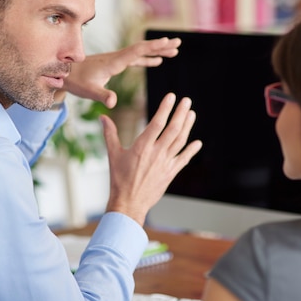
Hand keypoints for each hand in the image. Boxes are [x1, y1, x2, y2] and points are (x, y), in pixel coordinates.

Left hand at [64, 37, 181, 107]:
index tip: (168, 42)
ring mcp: (117, 60)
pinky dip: (148, 60)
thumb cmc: (76, 82)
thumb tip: (113, 103)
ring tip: (174, 51)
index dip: (154, 47)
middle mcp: (117, 58)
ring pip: (141, 53)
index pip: (138, 52)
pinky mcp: (115, 65)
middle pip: (143, 49)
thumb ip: (102, 95)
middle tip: (178, 43)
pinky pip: (136, 60)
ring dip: (157, 52)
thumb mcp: (89, 91)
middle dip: (161, 46)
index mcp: (114, 62)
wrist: (64, 73)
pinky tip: (157, 62)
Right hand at [101, 93, 201, 224]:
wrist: (129, 204)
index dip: (165, 108)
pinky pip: (183, 159)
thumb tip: (103, 117)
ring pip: (180, 141)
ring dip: (187, 127)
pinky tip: (198, 143)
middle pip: (173, 129)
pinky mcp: (170, 173)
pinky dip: (191, 150)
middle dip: (181, 113)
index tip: (172, 97)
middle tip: (187, 101)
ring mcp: (165, 164)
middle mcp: (156, 153)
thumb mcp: (113, 155)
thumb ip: (110, 134)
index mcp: (142, 147)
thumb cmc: (119, 180)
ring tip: (192, 114)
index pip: (157, 123)